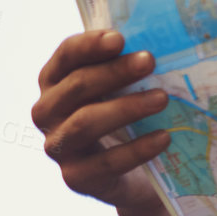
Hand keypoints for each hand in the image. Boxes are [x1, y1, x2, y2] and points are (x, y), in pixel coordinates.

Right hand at [31, 29, 171, 212]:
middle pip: (76, 87)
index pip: (66, 57)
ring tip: (162, 98)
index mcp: (57, 82)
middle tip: (150, 60)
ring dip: (125, 108)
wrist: (138, 177)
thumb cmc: (131, 119)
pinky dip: (136, 149)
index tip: (119, 38)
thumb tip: (167, 39)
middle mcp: (49, 112)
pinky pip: (105, 163)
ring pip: (85, 123)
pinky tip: (164, 138)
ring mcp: (59, 147)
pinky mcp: (76, 177)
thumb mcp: (128, 89)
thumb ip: (133, 67)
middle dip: (114, 72)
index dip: (89, 46)